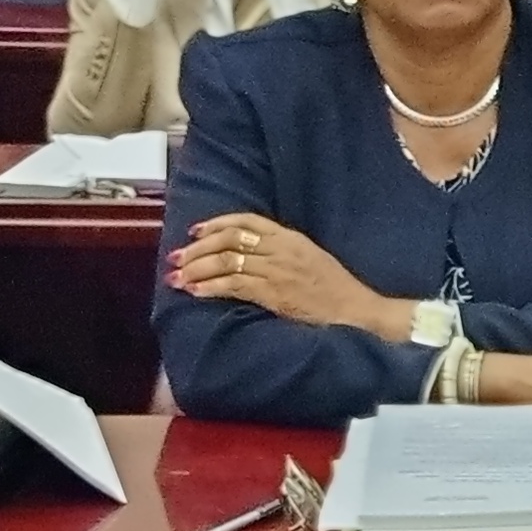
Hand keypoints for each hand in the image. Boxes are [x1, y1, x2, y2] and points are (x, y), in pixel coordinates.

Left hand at [167, 209, 403, 334]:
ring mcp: (276, 270)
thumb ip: (281, 250)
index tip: (196, 231)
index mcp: (290, 237)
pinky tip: (195, 291)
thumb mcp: (310, 257)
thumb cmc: (335, 288)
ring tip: (177, 277)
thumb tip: (249, 253)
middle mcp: (280, 249)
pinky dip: (210, 288)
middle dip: (198, 248)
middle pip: (229, 239)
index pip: (246, 221)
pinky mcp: (273, 293)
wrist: (355, 309)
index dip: (216, 224)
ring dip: (197, 269)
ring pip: (226, 262)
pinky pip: (234, 285)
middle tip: (177, 257)